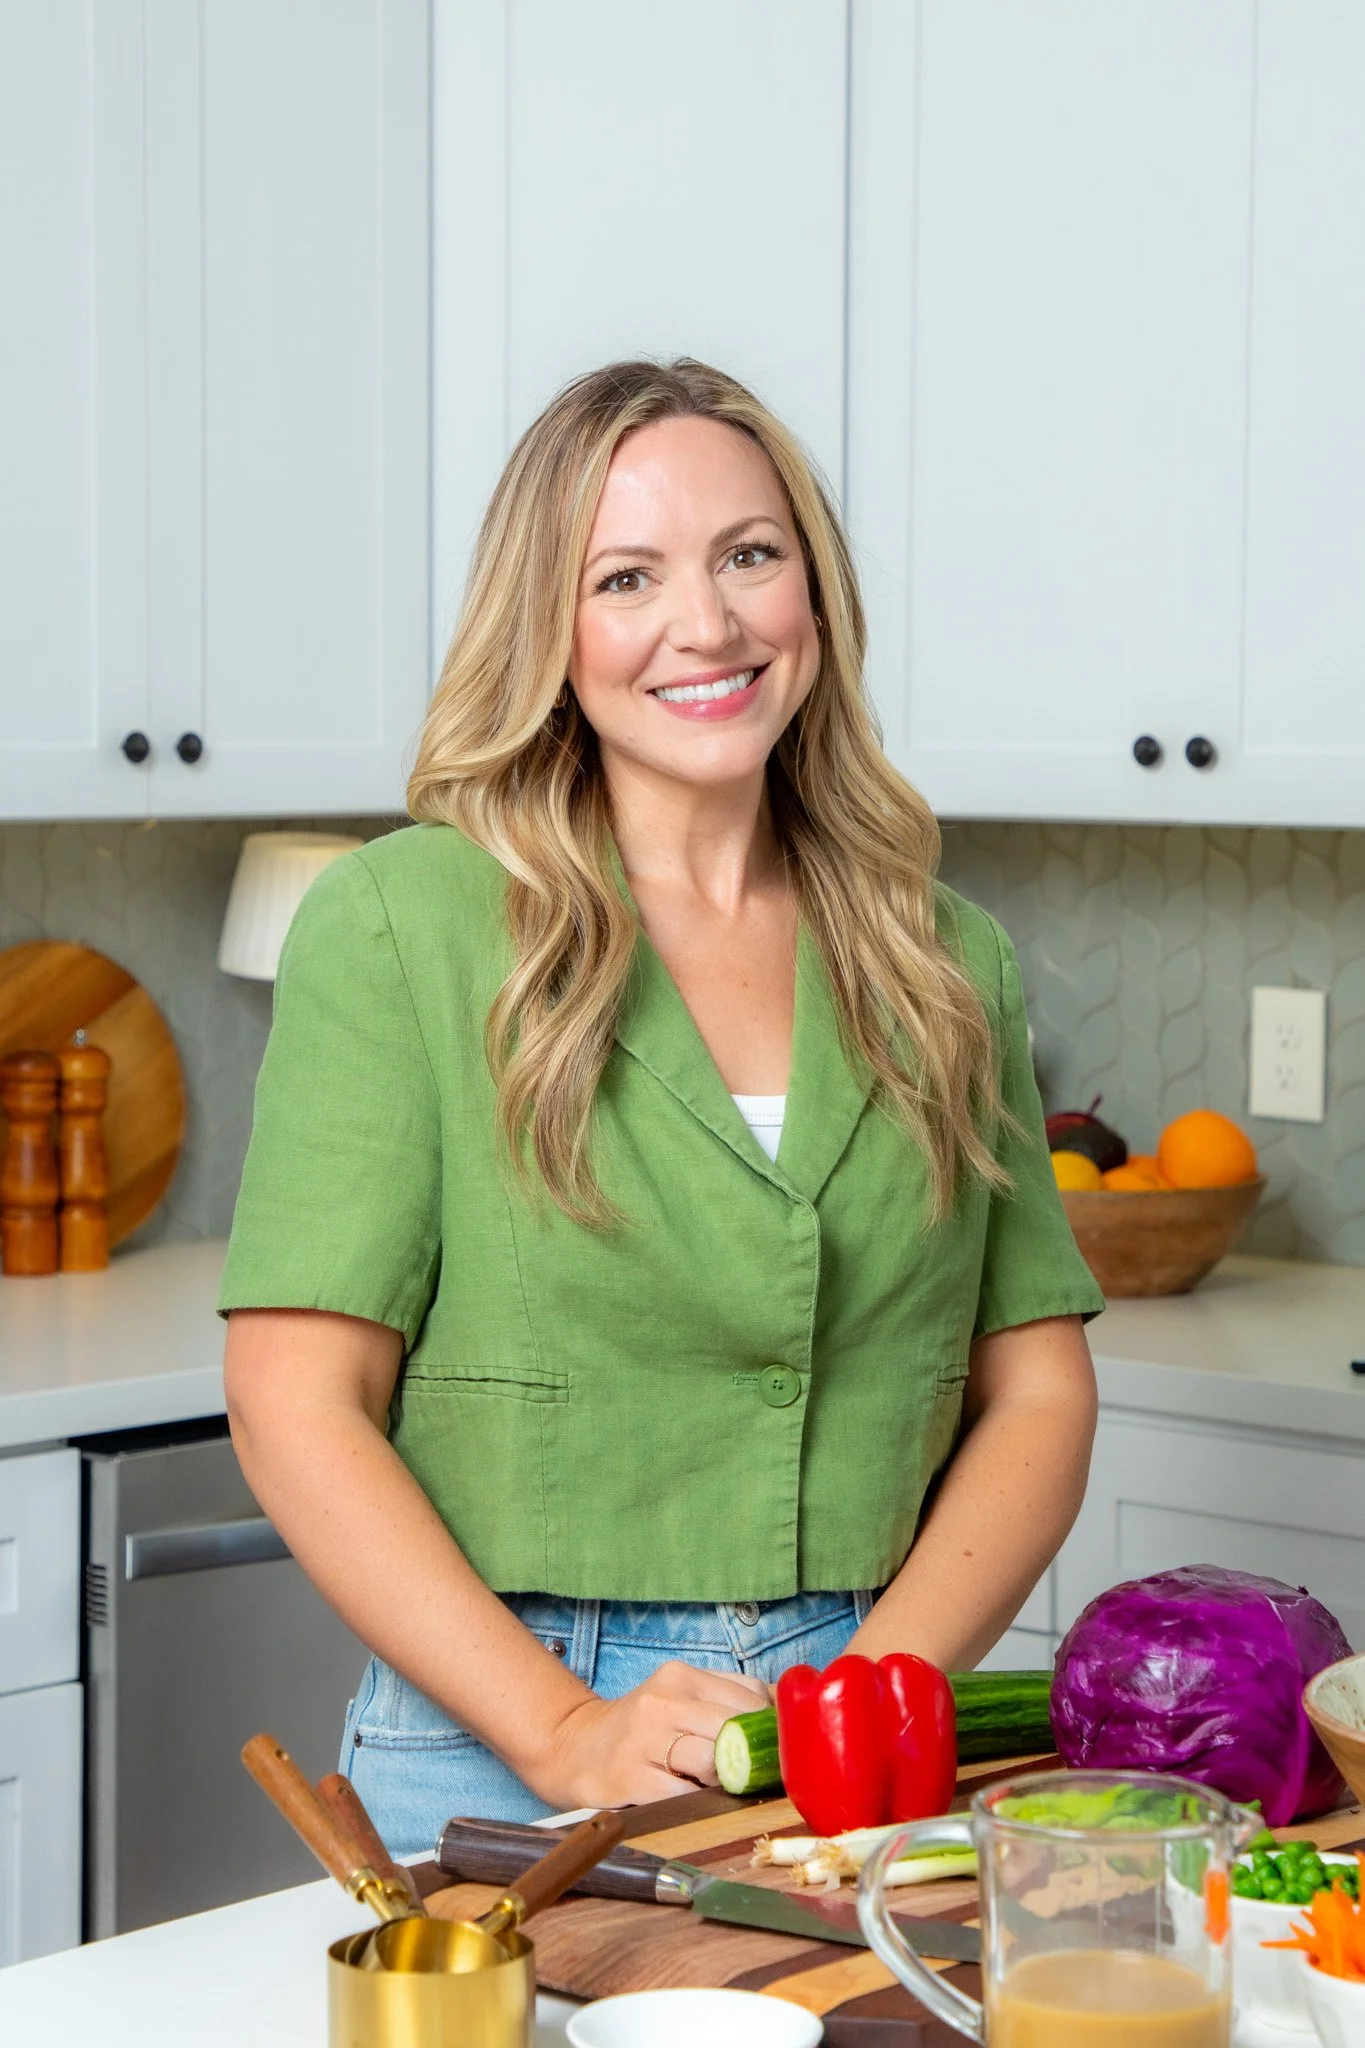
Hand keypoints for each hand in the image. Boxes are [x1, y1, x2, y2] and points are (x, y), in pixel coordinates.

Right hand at [528, 1660, 769, 1809]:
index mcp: (680, 1677)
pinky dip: (700, 1802)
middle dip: (753, 1756)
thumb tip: (787, 1714)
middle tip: (757, 1774)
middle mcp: (662, 1701)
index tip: (774, 1746)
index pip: (748, 1696)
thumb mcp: (680, 1699)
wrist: (572, 1748)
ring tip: (721, 1786)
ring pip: (715, 1762)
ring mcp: (644, 1740)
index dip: (769, 1727)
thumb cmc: (640, 1728)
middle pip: (736, 1729)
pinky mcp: (631, 1779)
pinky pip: (686, 1796)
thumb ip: (727, 1700)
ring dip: (727, 1782)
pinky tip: (695, 1800)